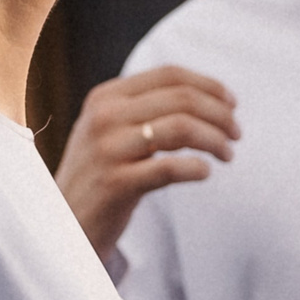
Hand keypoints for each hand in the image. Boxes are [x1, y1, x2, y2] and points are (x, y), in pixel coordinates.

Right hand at [55, 67, 239, 259]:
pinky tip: (205, 172)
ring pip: (181, 128)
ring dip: (215, 140)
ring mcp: (108, 149)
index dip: (209, 85)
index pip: (169, 75)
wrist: (63, 225)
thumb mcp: (110, 131)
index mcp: (105, 96)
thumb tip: (210, 98)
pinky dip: (196, 168)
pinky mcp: (115, 183)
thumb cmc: (97, 176)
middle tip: (237, 134)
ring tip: (228, 154)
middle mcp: (104, 116)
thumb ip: (145, 109)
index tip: (232, 103)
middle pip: (181, 99)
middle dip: (219, 114)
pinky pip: (169, 168)